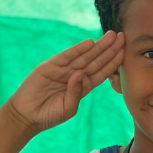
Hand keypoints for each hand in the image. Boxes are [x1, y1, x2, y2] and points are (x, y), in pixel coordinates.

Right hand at [6, 31, 124, 132]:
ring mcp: (63, 70)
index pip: (102, 71)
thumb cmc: (50, 115)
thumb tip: (80, 73)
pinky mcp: (50, 66)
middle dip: (110, 49)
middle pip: (96, 60)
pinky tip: (89, 42)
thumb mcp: (68, 108)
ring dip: (98, 46)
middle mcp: (76, 75)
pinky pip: (66, 56)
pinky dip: (78, 49)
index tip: (125, 51)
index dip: (113, 61)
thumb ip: (77, 93)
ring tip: (111, 36)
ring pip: (85, 56)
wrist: (27, 116)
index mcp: (84, 86)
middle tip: (122, 37)